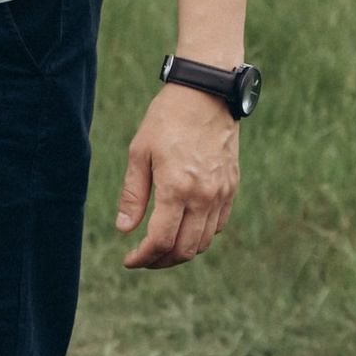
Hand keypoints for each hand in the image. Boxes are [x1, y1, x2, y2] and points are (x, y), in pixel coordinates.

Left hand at [115, 84, 239, 268]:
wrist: (206, 94)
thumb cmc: (166, 119)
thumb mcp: (139, 152)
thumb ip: (132, 195)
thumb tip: (124, 230)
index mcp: (177, 188)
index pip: (161, 241)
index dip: (143, 258)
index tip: (129, 260)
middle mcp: (203, 196)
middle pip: (184, 250)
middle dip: (160, 261)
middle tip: (143, 258)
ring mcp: (221, 193)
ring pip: (203, 242)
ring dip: (181, 252)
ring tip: (160, 248)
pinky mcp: (231, 187)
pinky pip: (218, 225)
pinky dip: (200, 236)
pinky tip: (184, 229)